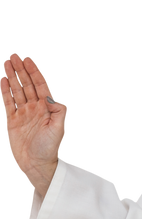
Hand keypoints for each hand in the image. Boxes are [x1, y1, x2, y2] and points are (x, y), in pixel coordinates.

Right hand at [1, 52, 69, 190]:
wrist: (36, 164)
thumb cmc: (49, 148)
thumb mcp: (58, 130)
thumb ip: (59, 113)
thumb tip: (57, 98)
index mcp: (48, 108)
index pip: (41, 85)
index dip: (35, 71)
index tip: (29, 58)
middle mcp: (35, 108)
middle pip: (27, 84)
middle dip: (21, 69)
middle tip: (14, 54)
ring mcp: (23, 113)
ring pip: (17, 90)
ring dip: (12, 75)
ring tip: (7, 60)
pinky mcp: (12, 120)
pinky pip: (8, 101)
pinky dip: (5, 89)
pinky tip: (3, 78)